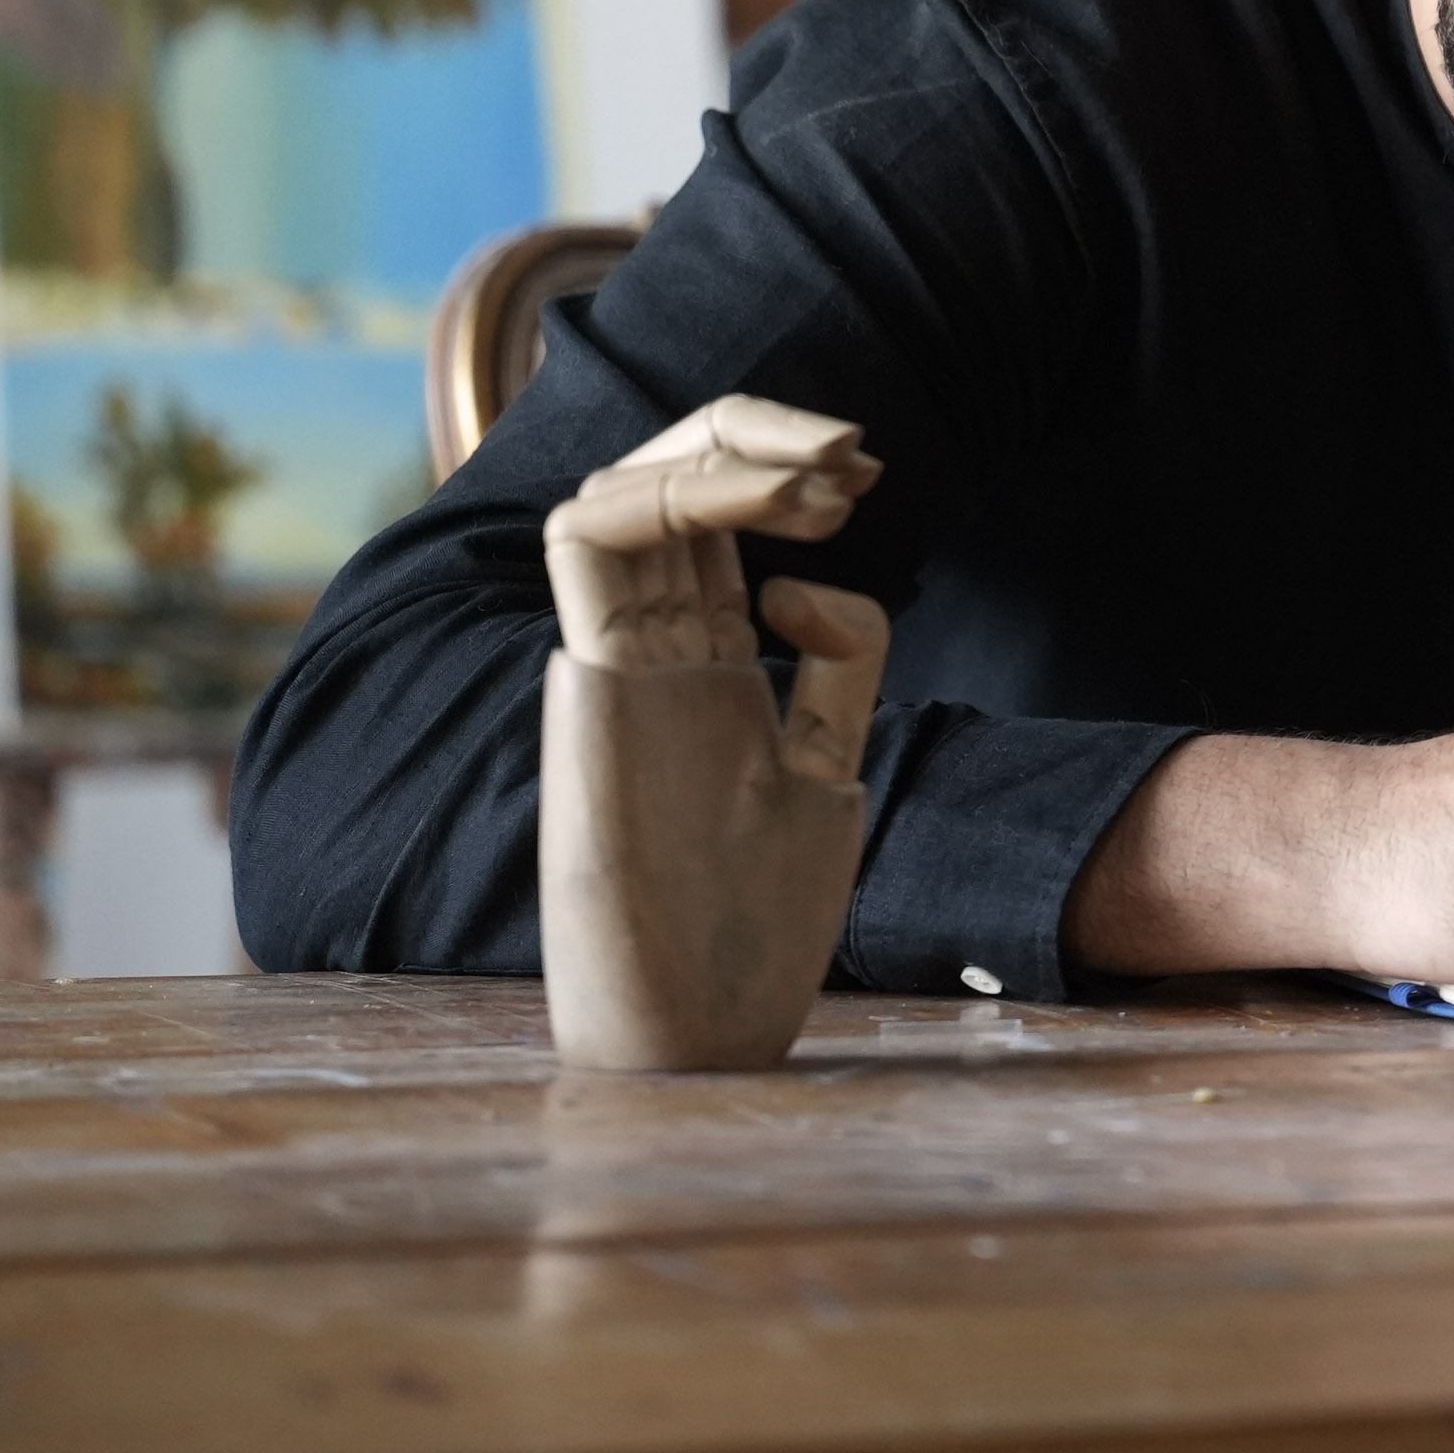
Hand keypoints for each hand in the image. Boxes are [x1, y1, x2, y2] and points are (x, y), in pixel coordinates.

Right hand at [539, 397, 889, 1069]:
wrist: (703, 1021)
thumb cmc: (753, 916)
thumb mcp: (827, 765)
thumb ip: (836, 663)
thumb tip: (800, 580)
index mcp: (701, 666)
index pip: (715, 519)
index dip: (780, 465)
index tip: (870, 473)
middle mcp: (647, 651)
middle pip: (666, 482)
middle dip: (753, 431)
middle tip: (852, 453)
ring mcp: (611, 663)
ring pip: (618, 491)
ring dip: (721, 456)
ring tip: (827, 484)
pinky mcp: (588, 687)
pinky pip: (583, 541)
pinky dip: (664, 494)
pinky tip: (764, 520)